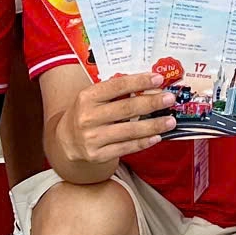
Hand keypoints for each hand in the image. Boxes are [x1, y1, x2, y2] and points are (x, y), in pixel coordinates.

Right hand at [52, 72, 176, 166]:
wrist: (65, 142)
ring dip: (153, 125)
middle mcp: (88, 117)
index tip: (158, 79)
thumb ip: (114, 92)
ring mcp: (92, 138)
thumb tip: (148, 85)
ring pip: (130, 130)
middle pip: (126, 108)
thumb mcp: (92, 98)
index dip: (139, 81)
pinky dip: (143, 142)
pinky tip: (157, 137)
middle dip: (152, 103)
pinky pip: (126, 148)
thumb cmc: (86, 114)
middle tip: (170, 99)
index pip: (117, 86)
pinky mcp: (98, 155)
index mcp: (87, 97)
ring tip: (170, 121)